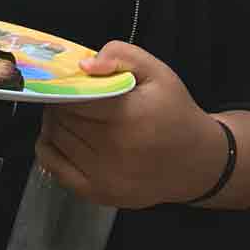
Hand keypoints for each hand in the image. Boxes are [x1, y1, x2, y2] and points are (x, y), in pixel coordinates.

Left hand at [34, 42, 225, 208]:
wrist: (198, 162)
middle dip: (61, 104)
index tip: (73, 83)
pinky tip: (66, 137)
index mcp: (129, 116)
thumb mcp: (157, 73)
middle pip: (61, 117)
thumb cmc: (173, 112)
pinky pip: (52, 166)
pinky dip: (51, 147)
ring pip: (55, 138)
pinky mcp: (98, 193)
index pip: (73, 96)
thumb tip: (83, 66)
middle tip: (73, 99)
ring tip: (73, 116)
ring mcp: (105, 176)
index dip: (67, 86)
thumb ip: (120, 55)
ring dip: (56, 123)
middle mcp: (115, 150)